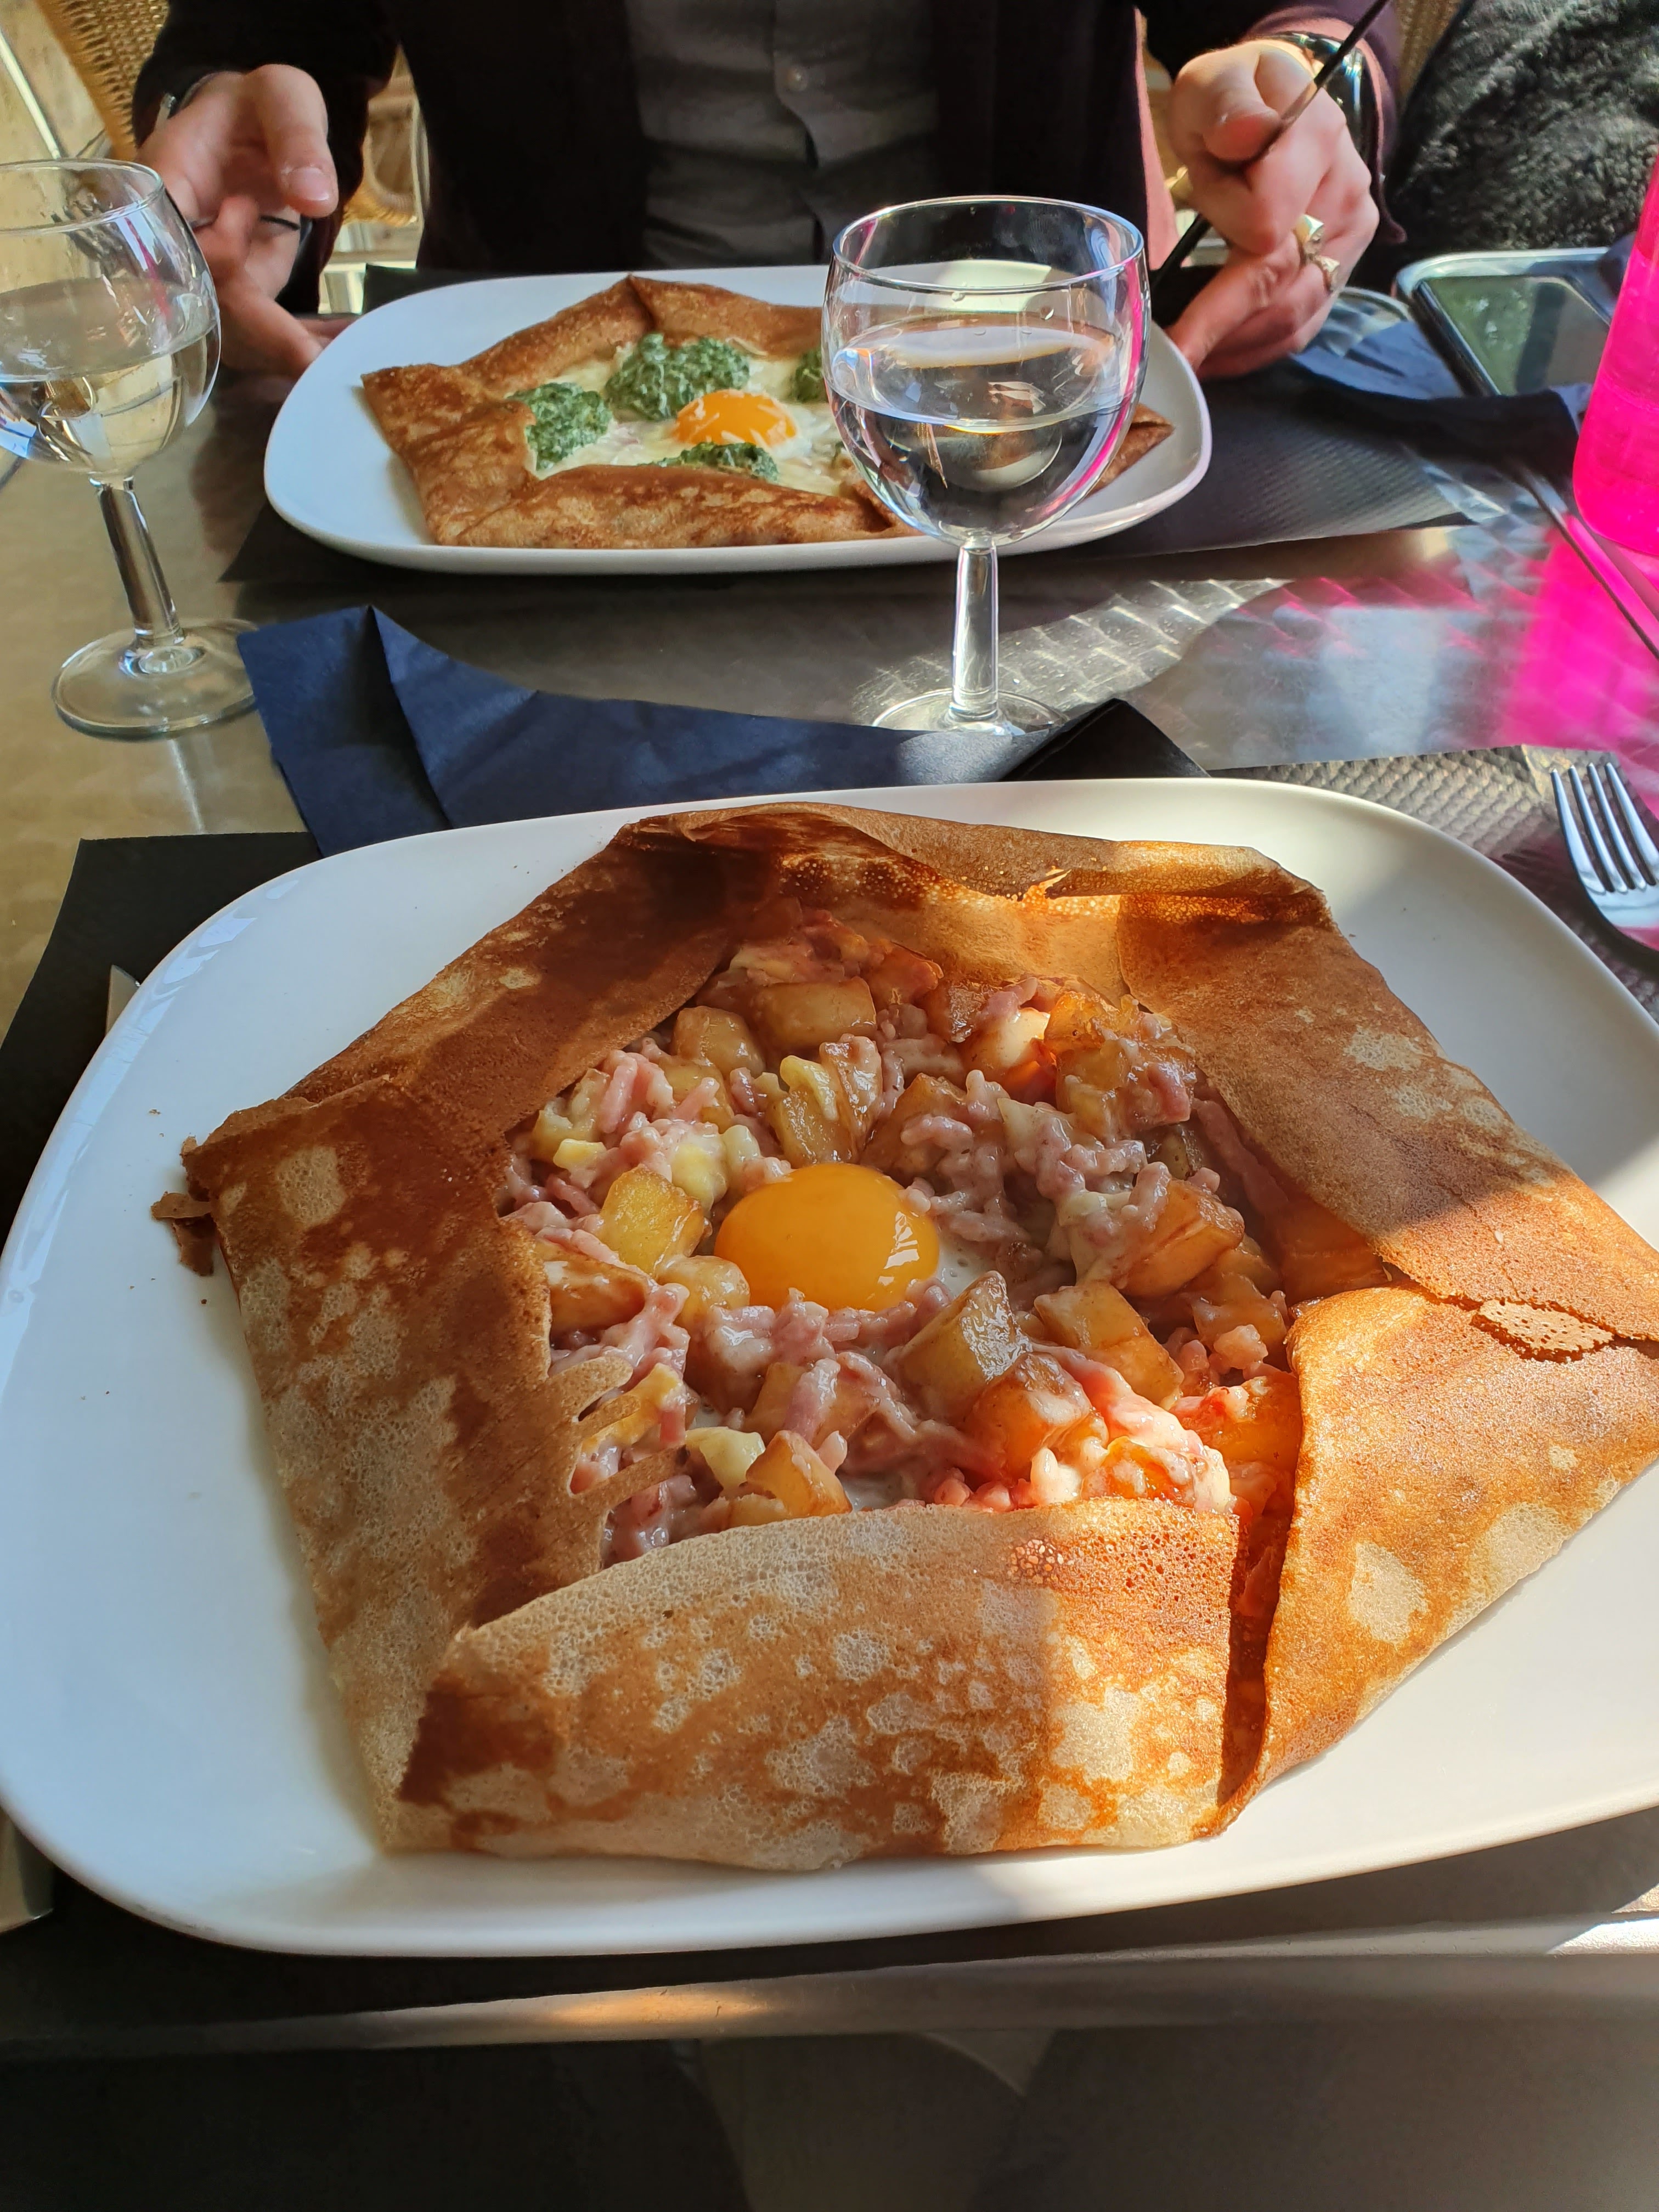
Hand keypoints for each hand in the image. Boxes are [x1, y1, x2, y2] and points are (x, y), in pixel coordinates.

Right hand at [139, 65, 337, 377]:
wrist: (252, 126)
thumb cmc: (259, 104)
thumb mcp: (282, 99)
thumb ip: (295, 137)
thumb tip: (314, 198)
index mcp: (165, 187)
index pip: (170, 241)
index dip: (208, 252)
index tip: (245, 210)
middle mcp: (176, 245)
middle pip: (204, 307)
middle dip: (264, 336)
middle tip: (322, 356)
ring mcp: (208, 277)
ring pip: (235, 335)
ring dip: (290, 354)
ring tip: (349, 356)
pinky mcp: (241, 294)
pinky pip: (266, 334)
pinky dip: (308, 346)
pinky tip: (349, 347)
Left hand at [1165, 39, 1377, 378]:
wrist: (1280, 107)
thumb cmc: (1235, 99)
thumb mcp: (1218, 81)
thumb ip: (1230, 104)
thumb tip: (1248, 137)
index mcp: (1319, 140)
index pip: (1267, 217)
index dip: (1222, 219)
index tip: (1191, 200)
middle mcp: (1346, 196)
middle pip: (1281, 281)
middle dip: (1218, 321)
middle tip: (1169, 353)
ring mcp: (1349, 241)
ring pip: (1292, 316)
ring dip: (1235, 344)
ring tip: (1187, 360)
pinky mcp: (1340, 274)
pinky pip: (1300, 329)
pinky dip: (1255, 351)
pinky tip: (1217, 358)